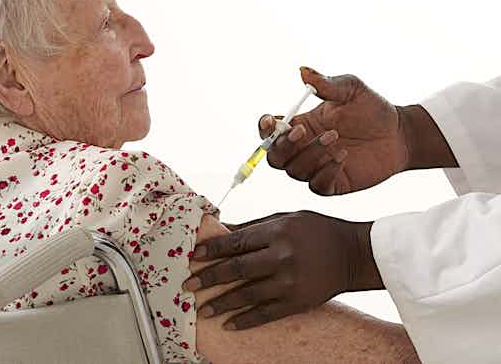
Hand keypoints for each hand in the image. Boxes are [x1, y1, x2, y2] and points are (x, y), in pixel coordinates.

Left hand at [184, 211, 382, 329]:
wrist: (354, 254)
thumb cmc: (318, 230)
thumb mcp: (286, 218)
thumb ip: (254, 226)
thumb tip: (222, 228)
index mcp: (277, 232)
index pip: (235, 242)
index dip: (211, 249)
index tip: (193, 256)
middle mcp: (281, 257)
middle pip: (236, 269)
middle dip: (208, 278)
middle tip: (187, 285)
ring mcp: (290, 282)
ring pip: (247, 295)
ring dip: (221, 303)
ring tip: (202, 310)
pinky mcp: (298, 301)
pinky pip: (266, 314)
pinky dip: (246, 320)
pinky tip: (229, 324)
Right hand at [259, 67, 407, 195]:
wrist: (401, 134)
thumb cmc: (373, 109)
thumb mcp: (351, 89)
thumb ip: (326, 83)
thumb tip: (303, 71)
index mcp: (301, 125)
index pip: (270, 132)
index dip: (264, 129)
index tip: (271, 121)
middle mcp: (303, 149)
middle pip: (275, 157)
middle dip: (284, 146)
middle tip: (303, 132)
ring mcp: (316, 168)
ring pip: (295, 171)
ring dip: (311, 154)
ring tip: (336, 138)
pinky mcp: (333, 184)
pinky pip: (316, 186)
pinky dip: (325, 172)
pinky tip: (343, 156)